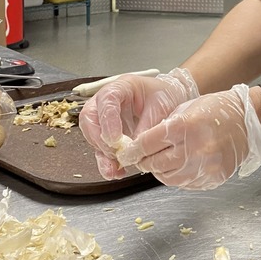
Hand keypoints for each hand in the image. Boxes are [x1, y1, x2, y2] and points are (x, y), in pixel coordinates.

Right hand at [80, 67, 198, 178]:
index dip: (107, 120)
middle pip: (90, 118)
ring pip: (92, 136)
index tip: (114, 139)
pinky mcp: (108, 135)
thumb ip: (148, 125)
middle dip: (99, 139)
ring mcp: (105, 119)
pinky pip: (101, 149)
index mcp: (120, 87)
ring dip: (102, 155)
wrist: (170, 99)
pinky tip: (116, 171)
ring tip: (114, 169)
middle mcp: (106, 102)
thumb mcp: (161, 106)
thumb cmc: (165, 95)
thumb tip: (134, 147)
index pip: (106, 100)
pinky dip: (107, 162)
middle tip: (114, 153)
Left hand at [120, 84, 260, 189]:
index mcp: (184, 126)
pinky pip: (184, 183)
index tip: (127, 152)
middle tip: (142, 157)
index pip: (146, 144)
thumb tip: (141, 145)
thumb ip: (164, 127)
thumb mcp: (186, 109)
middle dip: (144, 160)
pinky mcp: (212, 178)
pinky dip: (178, 176)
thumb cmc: (217, 110)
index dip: (133, 150)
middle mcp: (193, 149)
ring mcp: (204, 166)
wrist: (247, 121)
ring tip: (163, 159)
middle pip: (154, 163)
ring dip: (160, 170)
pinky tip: (182, 164)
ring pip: (166, 177)